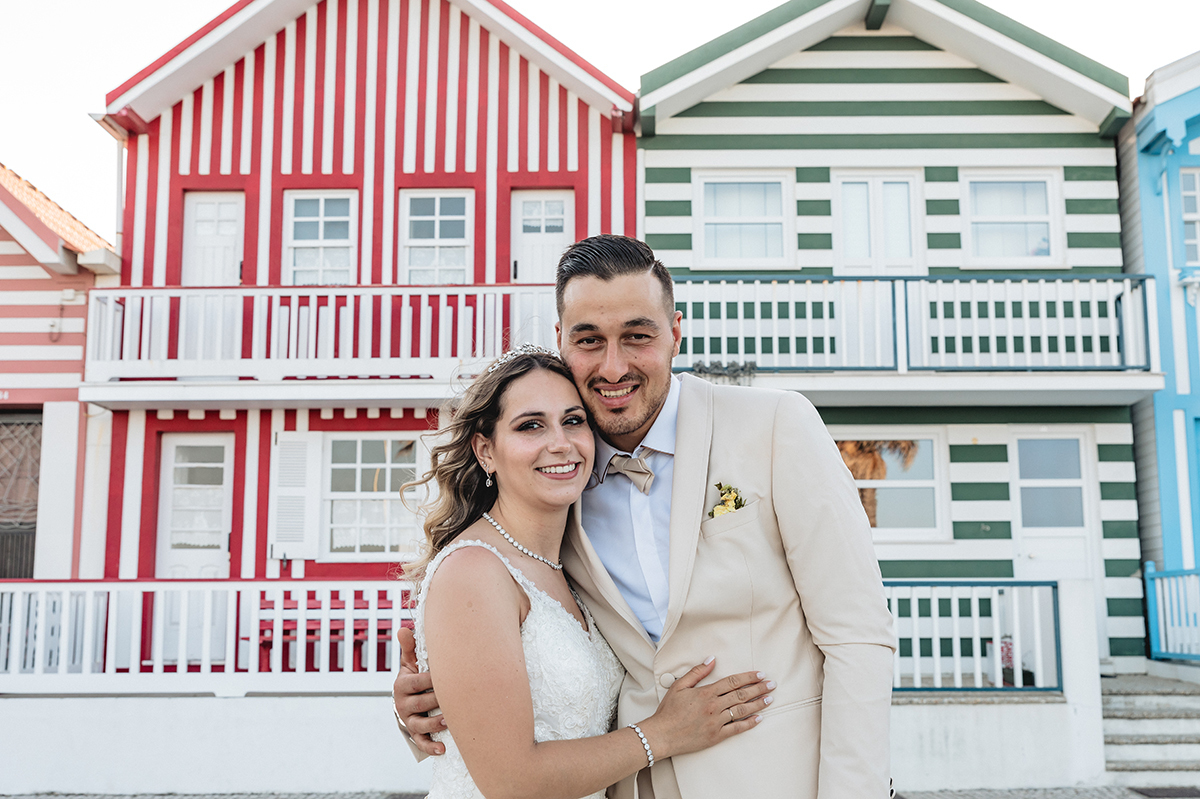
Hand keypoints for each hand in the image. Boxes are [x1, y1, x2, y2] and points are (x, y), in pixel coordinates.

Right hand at [393, 627, 446, 755]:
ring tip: (450, 720)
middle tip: (456, 697)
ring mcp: (408, 720)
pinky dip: (430, 747)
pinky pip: (421, 742)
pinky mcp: (415, 733)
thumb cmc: (414, 675)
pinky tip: (442, 748)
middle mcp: (402, 704)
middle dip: (438, 700)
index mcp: (402, 684)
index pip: (416, 682)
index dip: (431, 680)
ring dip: (435, 723)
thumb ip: (410, 647)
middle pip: (421, 703)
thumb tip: (404, 629)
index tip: (447, 675)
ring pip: (420, 724)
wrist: (409, 696)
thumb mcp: (411, 661)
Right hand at [638, 659, 772, 759]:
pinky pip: (737, 729)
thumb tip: (712, 659)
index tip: (760, 674)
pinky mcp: (716, 736)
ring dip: (758, 704)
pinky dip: (749, 723)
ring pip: (742, 710)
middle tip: (771, 684)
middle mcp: (714, 706)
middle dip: (758, 688)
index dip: (748, 677)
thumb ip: (697, 672)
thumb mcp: (679, 686)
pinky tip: (759, 718)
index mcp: (706, 693)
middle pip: (741, 694)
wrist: (662, 735)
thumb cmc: (669, 711)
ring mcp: (716, 722)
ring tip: (769, 699)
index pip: (732, 681)